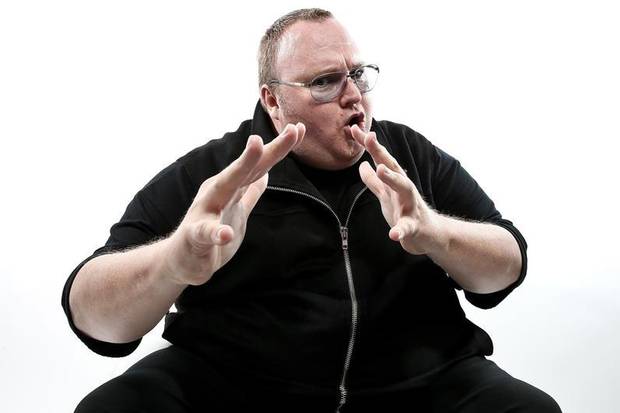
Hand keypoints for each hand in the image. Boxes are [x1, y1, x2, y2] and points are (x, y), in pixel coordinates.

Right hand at [162, 123, 305, 284]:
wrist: (180, 261)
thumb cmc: (209, 234)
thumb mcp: (237, 210)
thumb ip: (250, 192)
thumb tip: (266, 173)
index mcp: (230, 188)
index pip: (259, 166)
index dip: (279, 148)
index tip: (299, 129)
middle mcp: (218, 192)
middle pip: (248, 168)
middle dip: (270, 148)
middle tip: (294, 130)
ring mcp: (206, 212)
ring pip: (226, 185)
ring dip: (243, 165)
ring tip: (257, 145)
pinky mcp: (196, 236)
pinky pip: (206, 233)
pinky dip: (216, 233)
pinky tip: (225, 234)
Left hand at [350, 125, 442, 254]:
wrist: (429, 234)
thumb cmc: (406, 212)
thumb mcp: (386, 195)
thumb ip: (374, 181)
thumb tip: (362, 165)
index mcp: (396, 181)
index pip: (381, 159)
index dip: (368, 145)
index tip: (355, 129)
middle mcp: (404, 189)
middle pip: (393, 166)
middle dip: (380, 152)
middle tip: (369, 136)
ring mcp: (410, 206)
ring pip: (403, 189)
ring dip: (392, 178)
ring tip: (380, 169)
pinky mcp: (413, 226)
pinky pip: (406, 228)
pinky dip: (400, 230)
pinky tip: (393, 234)